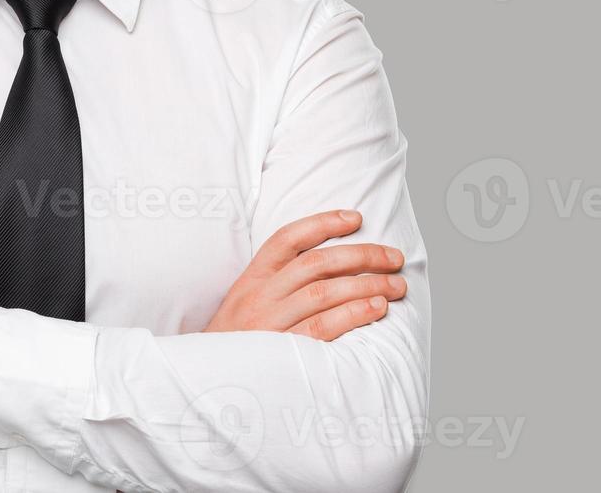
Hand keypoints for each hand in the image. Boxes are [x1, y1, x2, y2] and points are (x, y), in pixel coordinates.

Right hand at [204, 209, 405, 340]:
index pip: (287, 238)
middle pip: (316, 263)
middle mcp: (259, 296)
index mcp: (251, 279)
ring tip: (396, 285)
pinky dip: (353, 314)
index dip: (323, 223)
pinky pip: (322, 327)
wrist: (205, 383)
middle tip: (394, 258)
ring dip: (367, 285)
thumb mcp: (243, 304)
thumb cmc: (234, 344)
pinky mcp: (280, 351)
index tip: (356, 218)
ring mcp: (269, 323)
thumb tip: (329, 269)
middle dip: (362, 255)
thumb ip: (276, 285)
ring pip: (324, 292)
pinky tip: (377, 309)